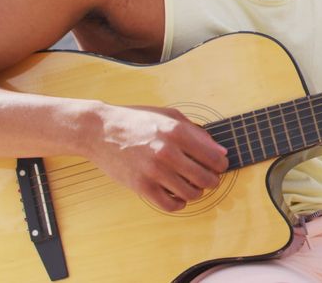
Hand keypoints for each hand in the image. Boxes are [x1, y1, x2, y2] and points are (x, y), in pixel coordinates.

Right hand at [86, 104, 228, 211]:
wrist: (100, 130)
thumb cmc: (136, 121)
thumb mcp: (170, 116)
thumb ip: (197, 132)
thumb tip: (220, 151)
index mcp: (177, 132)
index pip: (214, 158)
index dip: (221, 165)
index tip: (218, 166)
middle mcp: (167, 152)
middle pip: (206, 179)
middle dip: (212, 181)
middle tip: (208, 178)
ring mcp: (153, 171)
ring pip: (191, 193)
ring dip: (196, 192)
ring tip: (192, 186)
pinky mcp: (141, 186)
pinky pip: (170, 204)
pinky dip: (179, 204)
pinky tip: (178, 196)